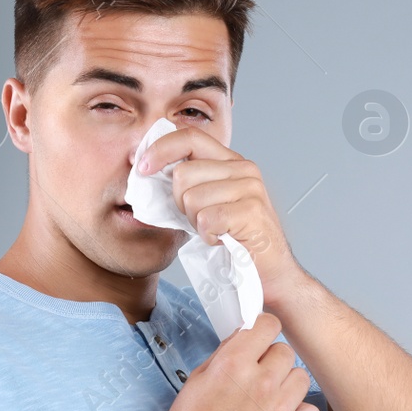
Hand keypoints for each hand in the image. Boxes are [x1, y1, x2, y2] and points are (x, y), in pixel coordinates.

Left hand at [135, 127, 307, 308]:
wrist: (269, 273)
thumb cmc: (234, 239)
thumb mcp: (207, 203)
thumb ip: (187, 183)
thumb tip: (146, 170)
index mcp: (230, 161)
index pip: (190, 137)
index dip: (160, 149)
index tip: (142, 167)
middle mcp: (243, 169)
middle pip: (183, 173)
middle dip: (180, 203)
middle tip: (200, 220)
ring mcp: (250, 189)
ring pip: (191, 198)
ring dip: (195, 222)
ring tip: (215, 230)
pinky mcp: (252, 212)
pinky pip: (206, 219)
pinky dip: (207, 236)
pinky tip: (222, 239)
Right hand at [144, 312, 319, 410]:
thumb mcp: (197, 380)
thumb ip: (225, 354)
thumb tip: (246, 336)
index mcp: (232, 364)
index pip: (268, 324)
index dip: (264, 332)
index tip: (261, 341)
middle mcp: (259, 382)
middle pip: (286, 352)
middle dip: (272, 362)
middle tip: (257, 380)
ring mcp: (278, 409)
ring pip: (301, 378)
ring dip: (286, 387)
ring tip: (267, 403)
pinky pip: (311, 410)